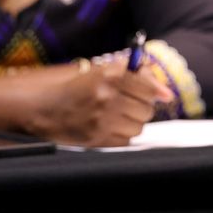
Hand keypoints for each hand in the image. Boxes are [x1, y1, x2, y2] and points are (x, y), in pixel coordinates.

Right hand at [21, 60, 174, 146]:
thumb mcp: (104, 71)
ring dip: (132, 122)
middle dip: (141, 106)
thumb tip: (166, 93)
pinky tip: (109, 127)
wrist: (45, 109)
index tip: (158, 94)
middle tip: (128, 103)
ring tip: (117, 115)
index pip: (148, 87)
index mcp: (109, 75)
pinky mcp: (97, 139)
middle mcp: (107, 96)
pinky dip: (122, 135)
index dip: (154, 91)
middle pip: (147, 109)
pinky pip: (127, 141)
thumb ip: (137, 75)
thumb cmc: (79, 88)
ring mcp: (102, 120)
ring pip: (139, 126)